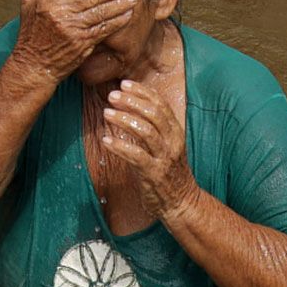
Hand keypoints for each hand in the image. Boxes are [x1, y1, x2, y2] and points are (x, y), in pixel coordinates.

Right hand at [12, 0, 137, 78]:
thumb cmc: (30, 36)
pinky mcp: (82, 43)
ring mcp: (72, 29)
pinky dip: (117, 21)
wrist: (33, 67)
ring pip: (101, 11)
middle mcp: (61, 13)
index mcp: (48, 0)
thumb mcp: (25, 7)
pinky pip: (104, 29)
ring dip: (119, 3)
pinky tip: (127, 15)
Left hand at [100, 75, 196, 218]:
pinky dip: (120, 146)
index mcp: (175, 132)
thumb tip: (128, 108)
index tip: (124, 84)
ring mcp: (164, 158)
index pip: (161, 104)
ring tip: (107, 113)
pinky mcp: (154, 173)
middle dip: (132, 101)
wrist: (181, 203)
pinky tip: (106, 140)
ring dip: (125, 119)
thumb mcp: (164, 146)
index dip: (143, 92)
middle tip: (112, 96)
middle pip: (154, 114)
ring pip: (146, 131)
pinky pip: (136, 156)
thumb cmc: (168, 172)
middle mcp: (172, 142)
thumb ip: (151, 128)